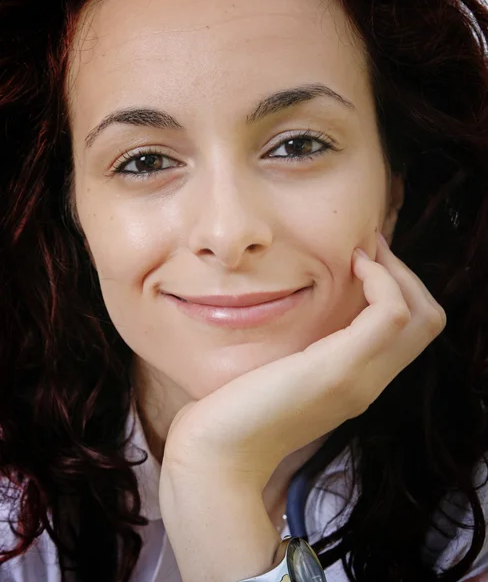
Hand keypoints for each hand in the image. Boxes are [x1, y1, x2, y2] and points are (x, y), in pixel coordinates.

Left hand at [162, 234, 445, 488]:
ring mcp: (359, 378)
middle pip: (427, 320)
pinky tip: (351, 268)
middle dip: (405, 274)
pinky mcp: (339, 370)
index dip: (397, 287)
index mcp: (356, 382)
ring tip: (362, 255)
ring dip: (397, 273)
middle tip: (370, 251)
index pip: (411, 331)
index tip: (364, 259)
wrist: (217, 455)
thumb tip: (298, 317)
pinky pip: (390, 314)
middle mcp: (368, 382)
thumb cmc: (236, 411)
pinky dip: (382, 281)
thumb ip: (301, 352)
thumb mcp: (279, 374)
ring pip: (421, 316)